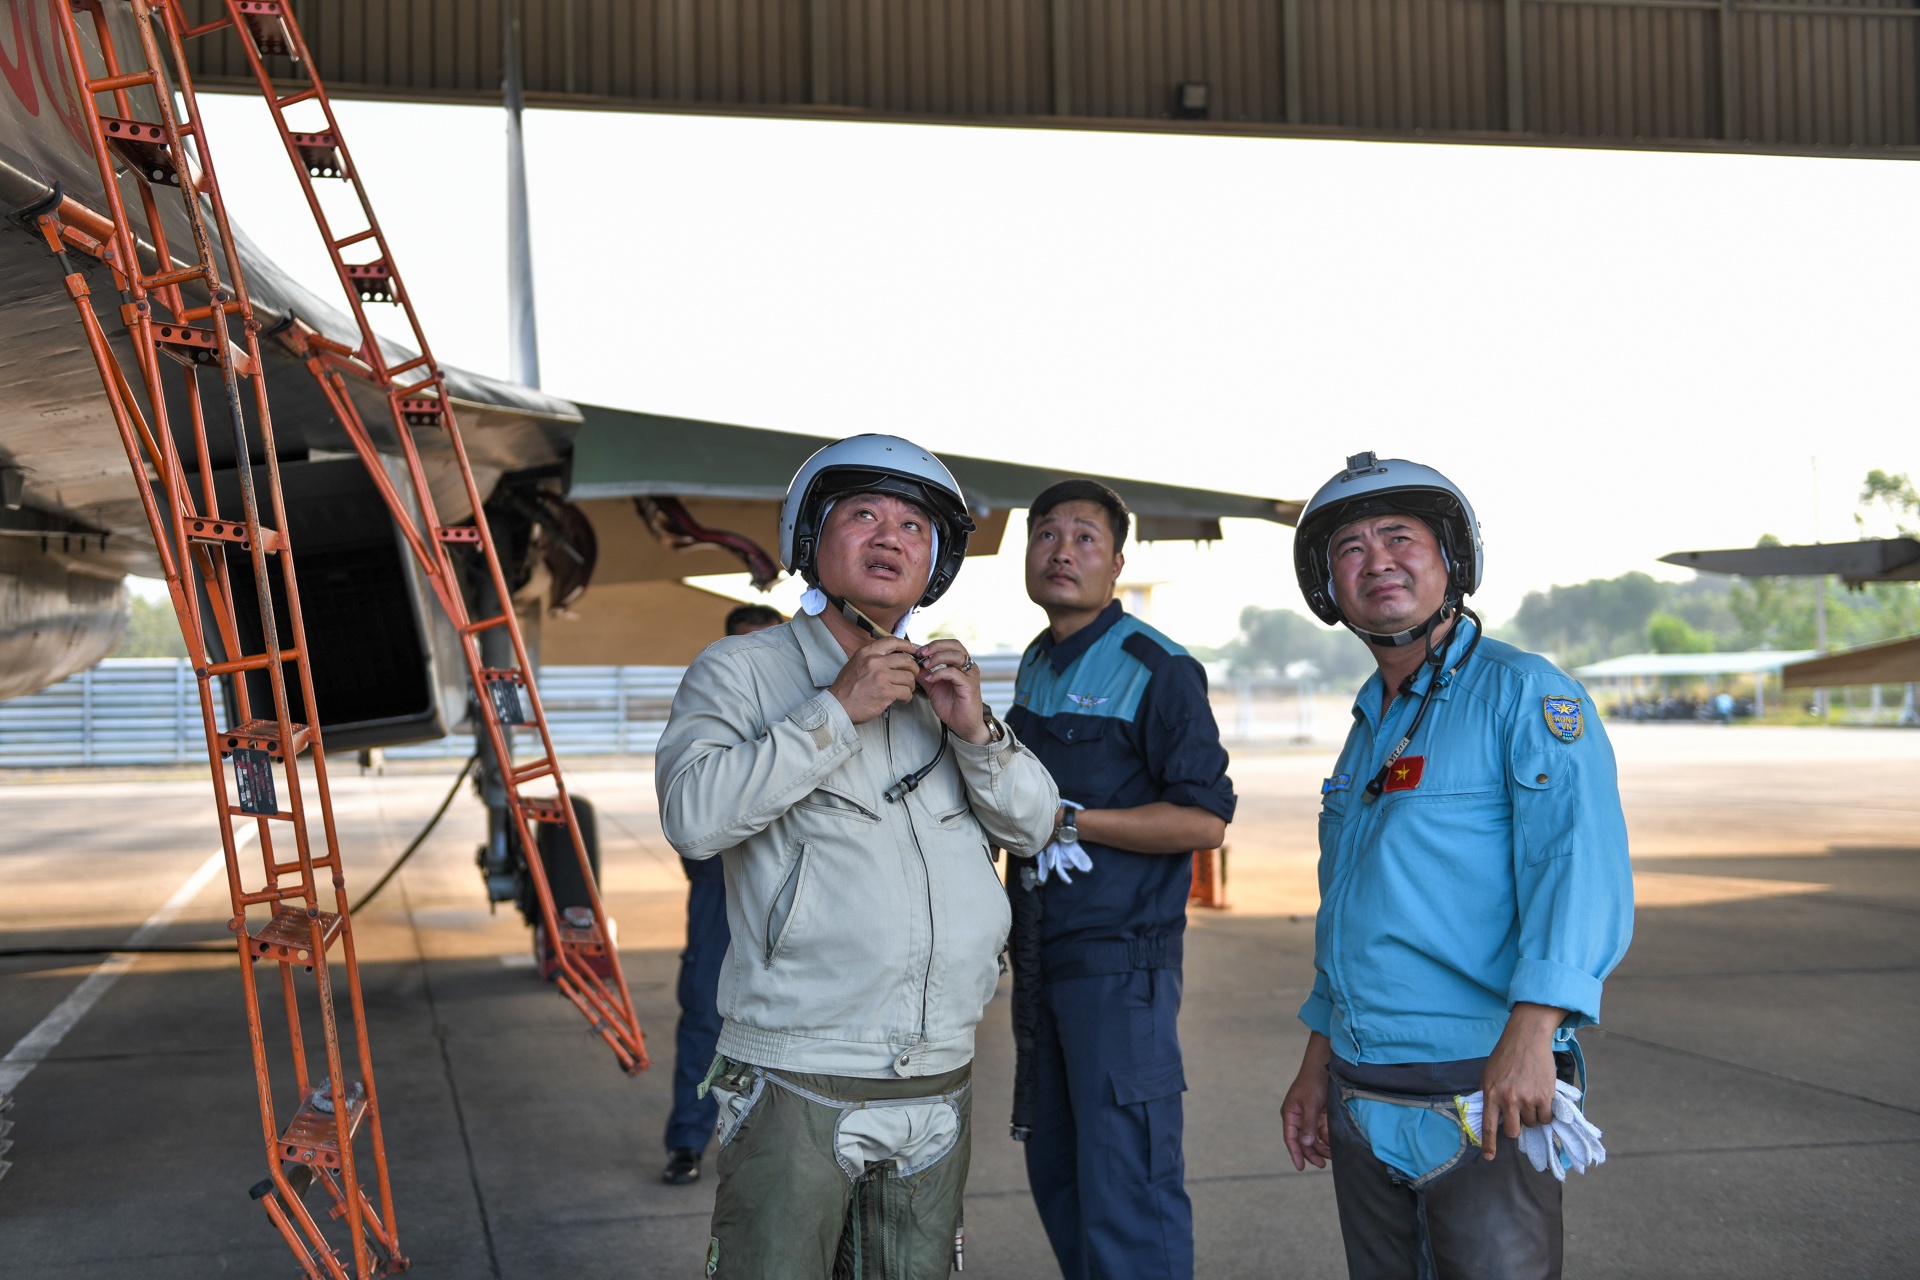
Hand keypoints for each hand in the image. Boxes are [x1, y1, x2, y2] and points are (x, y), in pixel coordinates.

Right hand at [829, 636, 919, 723]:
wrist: (838, 706)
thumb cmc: (846, 687)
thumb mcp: (856, 663)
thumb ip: (872, 657)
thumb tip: (891, 656)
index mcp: (867, 653)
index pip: (892, 641)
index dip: (906, 645)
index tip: (912, 650)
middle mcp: (875, 662)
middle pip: (906, 660)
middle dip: (913, 669)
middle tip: (912, 675)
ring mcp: (881, 677)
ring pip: (908, 677)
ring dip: (910, 685)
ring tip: (905, 690)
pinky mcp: (885, 692)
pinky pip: (906, 691)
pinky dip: (907, 696)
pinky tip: (902, 699)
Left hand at [913, 639, 988, 743]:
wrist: (963, 725)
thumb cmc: (952, 706)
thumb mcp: (933, 687)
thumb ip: (925, 674)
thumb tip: (911, 664)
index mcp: (961, 664)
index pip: (950, 644)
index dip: (934, 644)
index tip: (919, 651)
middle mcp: (968, 667)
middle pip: (955, 645)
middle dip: (936, 646)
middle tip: (921, 653)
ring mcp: (970, 675)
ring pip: (956, 656)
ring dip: (937, 658)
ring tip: (925, 665)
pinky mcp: (969, 686)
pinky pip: (954, 673)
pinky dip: (939, 673)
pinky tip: (930, 680)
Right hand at [1282, 1032, 1333, 1170]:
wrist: (1325, 1066)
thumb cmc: (1313, 1082)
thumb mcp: (1310, 1104)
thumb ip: (1308, 1124)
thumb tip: (1306, 1143)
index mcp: (1290, 1114)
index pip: (1291, 1138)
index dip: (1295, 1153)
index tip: (1300, 1167)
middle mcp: (1298, 1117)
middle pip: (1303, 1141)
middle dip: (1311, 1153)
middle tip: (1322, 1164)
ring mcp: (1309, 1116)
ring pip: (1313, 1138)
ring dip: (1321, 1147)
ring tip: (1331, 1155)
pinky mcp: (1320, 1114)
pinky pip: (1322, 1132)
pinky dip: (1327, 1138)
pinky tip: (1333, 1144)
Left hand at [1478, 1002, 1565, 1160]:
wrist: (1526, 1039)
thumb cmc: (1505, 1056)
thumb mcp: (1488, 1075)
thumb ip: (1489, 1095)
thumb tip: (1492, 1117)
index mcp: (1491, 1094)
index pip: (1488, 1125)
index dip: (1489, 1144)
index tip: (1489, 1157)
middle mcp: (1508, 1099)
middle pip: (1512, 1131)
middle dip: (1516, 1127)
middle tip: (1518, 1114)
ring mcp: (1527, 1098)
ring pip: (1531, 1123)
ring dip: (1531, 1116)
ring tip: (1530, 1097)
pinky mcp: (1545, 1096)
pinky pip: (1546, 1118)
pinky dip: (1545, 1113)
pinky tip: (1542, 1100)